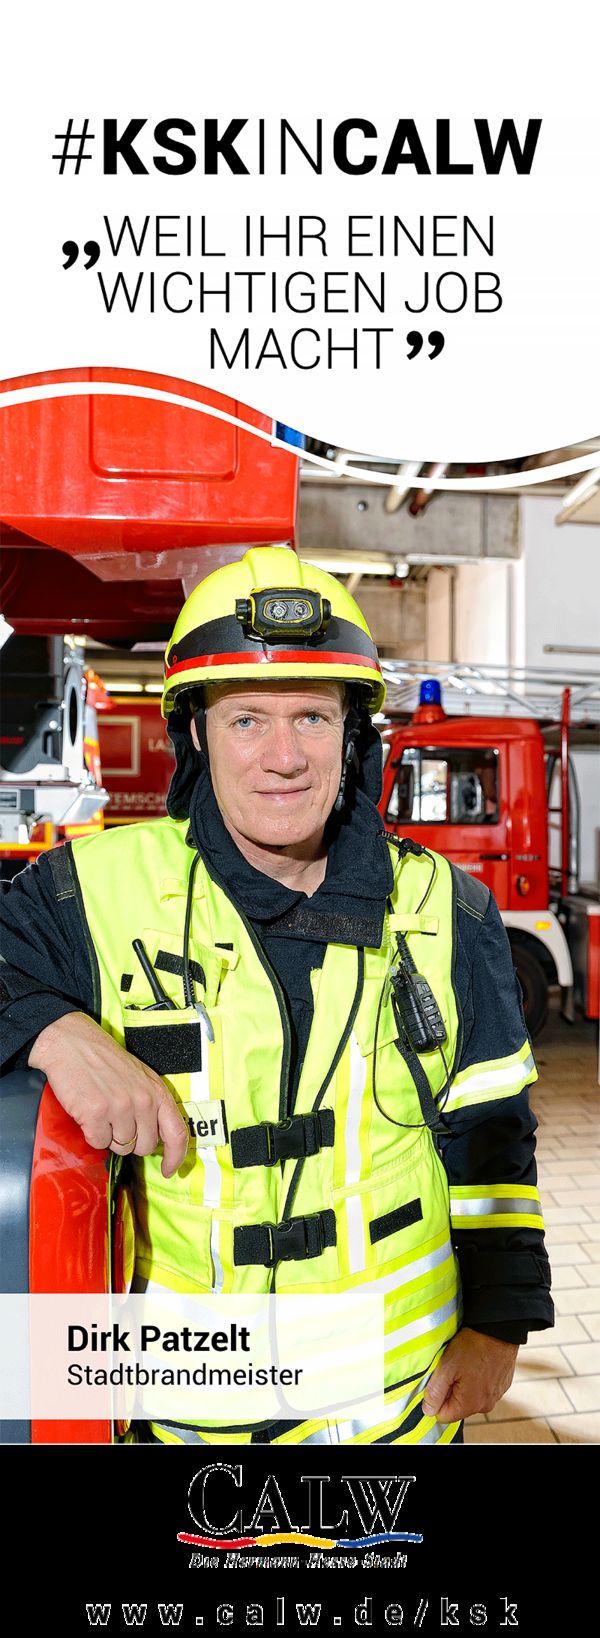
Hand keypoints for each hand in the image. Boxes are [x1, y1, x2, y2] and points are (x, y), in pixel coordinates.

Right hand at [28, 1011, 188, 1178]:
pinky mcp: (96, 1113)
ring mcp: (120, 1108)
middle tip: (117, 1120)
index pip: (177, 1133)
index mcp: (157, 1092)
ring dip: (109, 1135)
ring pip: (120, 1147)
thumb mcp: (140, 1078)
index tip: (169, 1170)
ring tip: (102, 1110)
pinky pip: (98, 1142)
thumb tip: (157, 1139)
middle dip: (131, 1141)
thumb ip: (152, 1105)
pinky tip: (88, 1112)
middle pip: (145, 1147)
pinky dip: (91, 1133)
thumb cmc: (105, 1060)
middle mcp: (143, 1101)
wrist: (72, 1043)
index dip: (175, 1157)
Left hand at [422, 1327, 518, 1421]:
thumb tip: (428, 1411)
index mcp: (470, 1404)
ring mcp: (496, 1395)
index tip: (439, 1379)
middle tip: (452, 1368)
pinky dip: (477, 1379)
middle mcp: (486, 1405)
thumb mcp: (446, 1366)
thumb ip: (435, 1391)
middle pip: (458, 1407)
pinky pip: (483, 1389)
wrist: (499, 1328)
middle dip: (451, 1390)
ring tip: (466, 1363)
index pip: (444, 1415)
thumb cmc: (473, 1346)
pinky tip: (477, 1363)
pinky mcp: (503, 1385)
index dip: (436, 1398)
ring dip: (464, 1384)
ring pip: (470, 1397)